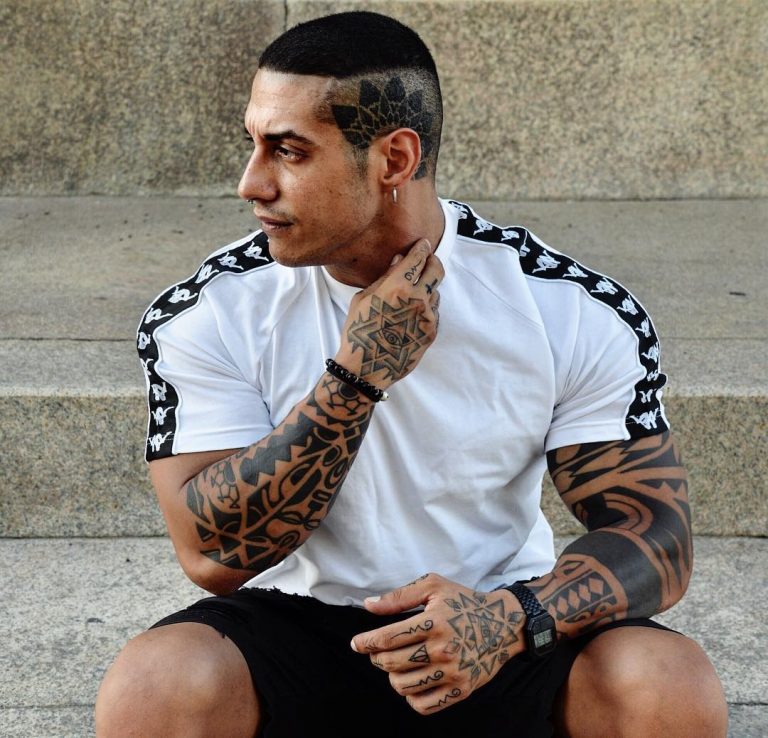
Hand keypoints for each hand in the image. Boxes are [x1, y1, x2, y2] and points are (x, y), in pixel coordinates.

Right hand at [335, 239, 442, 389]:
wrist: (366, 366)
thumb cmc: (358, 331)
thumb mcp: (363, 298)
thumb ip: (385, 277)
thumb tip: (400, 259)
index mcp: (397, 286)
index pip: (417, 257)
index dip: (422, 247)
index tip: (423, 244)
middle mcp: (417, 299)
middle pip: (437, 270)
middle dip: (433, 261)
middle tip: (428, 260)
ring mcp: (427, 317)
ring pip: (435, 293)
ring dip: (427, 289)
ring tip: (411, 297)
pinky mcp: (431, 332)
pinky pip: (434, 313)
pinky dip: (426, 309)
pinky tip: (411, 316)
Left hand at [350, 573, 524, 714]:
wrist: (503, 624)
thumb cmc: (463, 601)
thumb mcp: (433, 586)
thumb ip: (399, 596)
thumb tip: (368, 605)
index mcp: (433, 622)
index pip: (387, 638)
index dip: (366, 642)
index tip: (356, 644)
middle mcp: (442, 649)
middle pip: (391, 663)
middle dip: (377, 658)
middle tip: (377, 652)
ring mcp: (452, 672)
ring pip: (403, 686)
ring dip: (392, 676)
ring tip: (395, 665)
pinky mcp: (461, 690)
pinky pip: (423, 705)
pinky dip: (410, 697)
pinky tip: (411, 682)